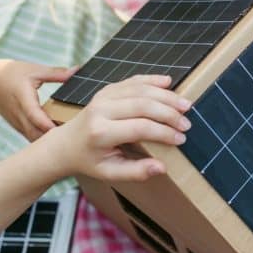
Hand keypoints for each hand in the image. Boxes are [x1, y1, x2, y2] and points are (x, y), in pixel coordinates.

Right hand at [0, 59, 73, 140]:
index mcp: (23, 99)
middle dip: (53, 137)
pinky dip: (42, 138)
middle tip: (74, 134)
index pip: (35, 116)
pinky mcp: (18, 127)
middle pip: (36, 133)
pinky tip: (58, 136)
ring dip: (48, 140)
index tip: (65, 130)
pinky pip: (31, 137)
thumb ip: (56, 73)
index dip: (48, 124)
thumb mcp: (34, 70)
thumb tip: (76, 71)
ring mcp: (17, 123)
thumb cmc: (10, 74)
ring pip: (33, 138)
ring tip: (68, 136)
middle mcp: (19, 114)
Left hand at [45, 75, 191, 180]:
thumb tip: (162, 167)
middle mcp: (101, 110)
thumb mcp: (109, 173)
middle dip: (169, 113)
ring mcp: (103, 96)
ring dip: (166, 95)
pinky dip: (152, 80)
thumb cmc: (89, 161)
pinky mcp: (106, 89)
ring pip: (140, 89)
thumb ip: (136, 172)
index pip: (140, 128)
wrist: (64, 145)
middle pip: (143, 104)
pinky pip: (132, 80)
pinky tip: (168, 82)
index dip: (164, 132)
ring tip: (185, 104)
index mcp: (101, 132)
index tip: (181, 139)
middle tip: (187, 122)